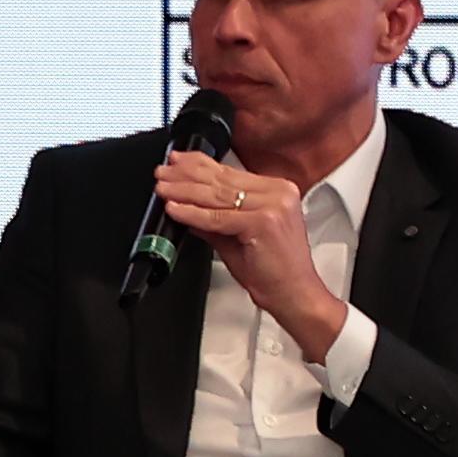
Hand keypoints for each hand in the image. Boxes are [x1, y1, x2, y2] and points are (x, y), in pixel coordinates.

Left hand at [155, 152, 347, 363]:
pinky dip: (192, 213)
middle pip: (221, 180)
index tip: (177, 161)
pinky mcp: (263, 222)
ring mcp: (273, 206)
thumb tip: (188, 205)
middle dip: (186, 175)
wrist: (295, 296)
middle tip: (162, 173)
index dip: (199, 164)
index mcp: (279, 192)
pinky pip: (217, 217)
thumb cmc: (275, 272)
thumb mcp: (239, 237)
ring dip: (184, 191)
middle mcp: (279, 194)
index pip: (231, 172)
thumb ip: (216, 217)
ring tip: (163, 190)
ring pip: (216, 196)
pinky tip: (175, 210)